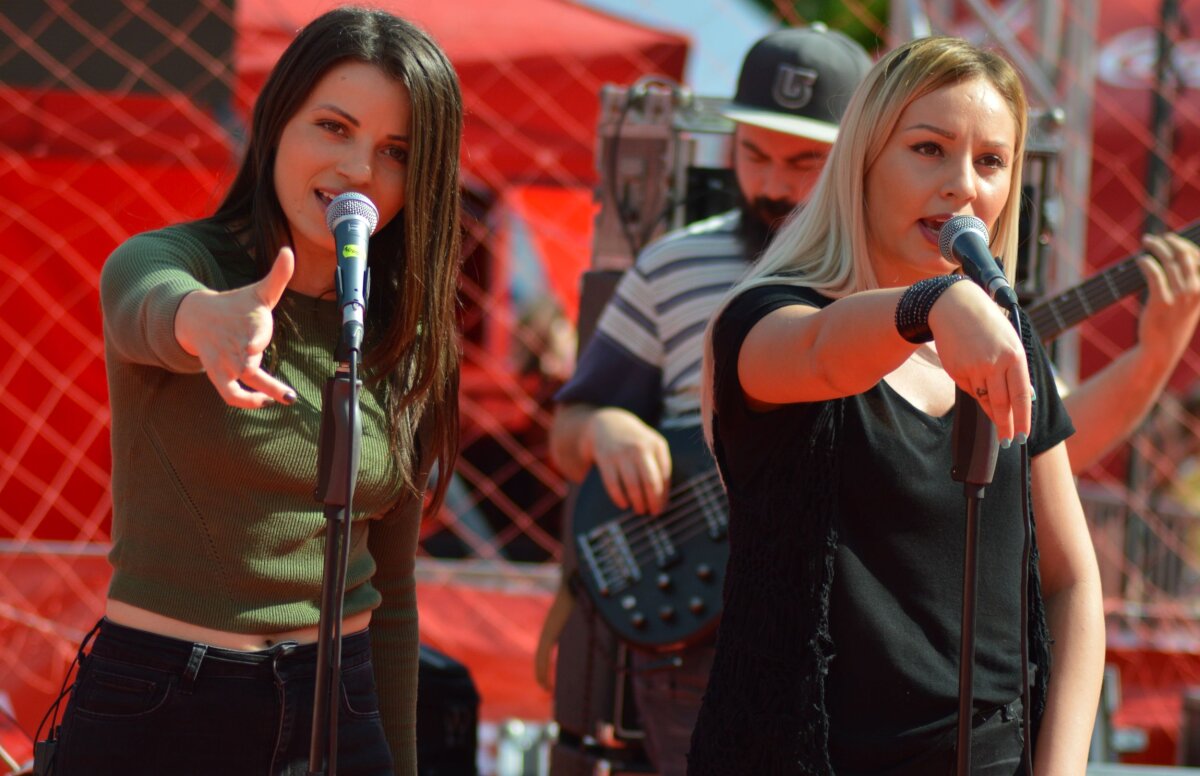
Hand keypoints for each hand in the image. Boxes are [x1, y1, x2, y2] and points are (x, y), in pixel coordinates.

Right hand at [174, 247, 297, 408]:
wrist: (197, 316)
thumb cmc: (236, 306)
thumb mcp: (259, 291)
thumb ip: (278, 276)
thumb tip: (289, 251)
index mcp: (248, 322)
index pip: (253, 333)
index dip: (253, 339)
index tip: (255, 346)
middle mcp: (237, 344)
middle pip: (247, 363)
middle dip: (264, 377)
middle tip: (287, 393)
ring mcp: (227, 362)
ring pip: (241, 382)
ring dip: (260, 392)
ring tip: (285, 398)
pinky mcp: (219, 375)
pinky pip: (229, 394)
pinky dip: (243, 401)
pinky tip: (264, 402)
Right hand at [585, 407, 672, 514]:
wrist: (608, 424)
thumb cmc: (636, 442)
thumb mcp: (652, 446)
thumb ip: (660, 467)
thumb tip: (664, 499)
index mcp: (657, 445)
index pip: (665, 475)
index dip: (664, 495)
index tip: (662, 508)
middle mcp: (640, 448)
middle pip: (650, 482)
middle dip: (653, 501)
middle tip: (653, 513)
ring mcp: (622, 453)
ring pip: (632, 485)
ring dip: (638, 502)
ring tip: (640, 510)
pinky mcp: (605, 459)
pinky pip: (613, 484)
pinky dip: (619, 497)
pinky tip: (624, 504)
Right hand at [929, 279, 1032, 443]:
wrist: (954, 308)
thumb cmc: (987, 325)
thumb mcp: (1010, 342)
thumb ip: (1018, 370)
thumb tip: (1027, 398)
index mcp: (1014, 356)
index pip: (1022, 395)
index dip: (1023, 419)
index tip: (1023, 435)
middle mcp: (994, 363)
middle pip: (1001, 404)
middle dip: (1006, 425)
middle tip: (1008, 440)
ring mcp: (973, 367)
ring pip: (984, 399)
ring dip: (991, 410)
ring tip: (997, 418)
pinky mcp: (956, 370)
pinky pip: (969, 389)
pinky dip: (975, 389)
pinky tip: (975, 377)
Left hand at [1134, 232, 1199, 368]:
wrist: (1162, 348)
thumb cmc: (1174, 322)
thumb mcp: (1190, 302)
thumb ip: (1189, 280)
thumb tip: (1178, 255)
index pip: (1199, 257)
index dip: (1184, 244)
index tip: (1171, 239)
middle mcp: (1196, 290)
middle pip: (1184, 255)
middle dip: (1169, 242)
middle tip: (1154, 238)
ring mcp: (1180, 296)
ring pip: (1168, 261)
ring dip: (1156, 248)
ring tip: (1146, 243)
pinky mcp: (1161, 301)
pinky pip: (1154, 274)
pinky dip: (1147, 262)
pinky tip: (1140, 260)